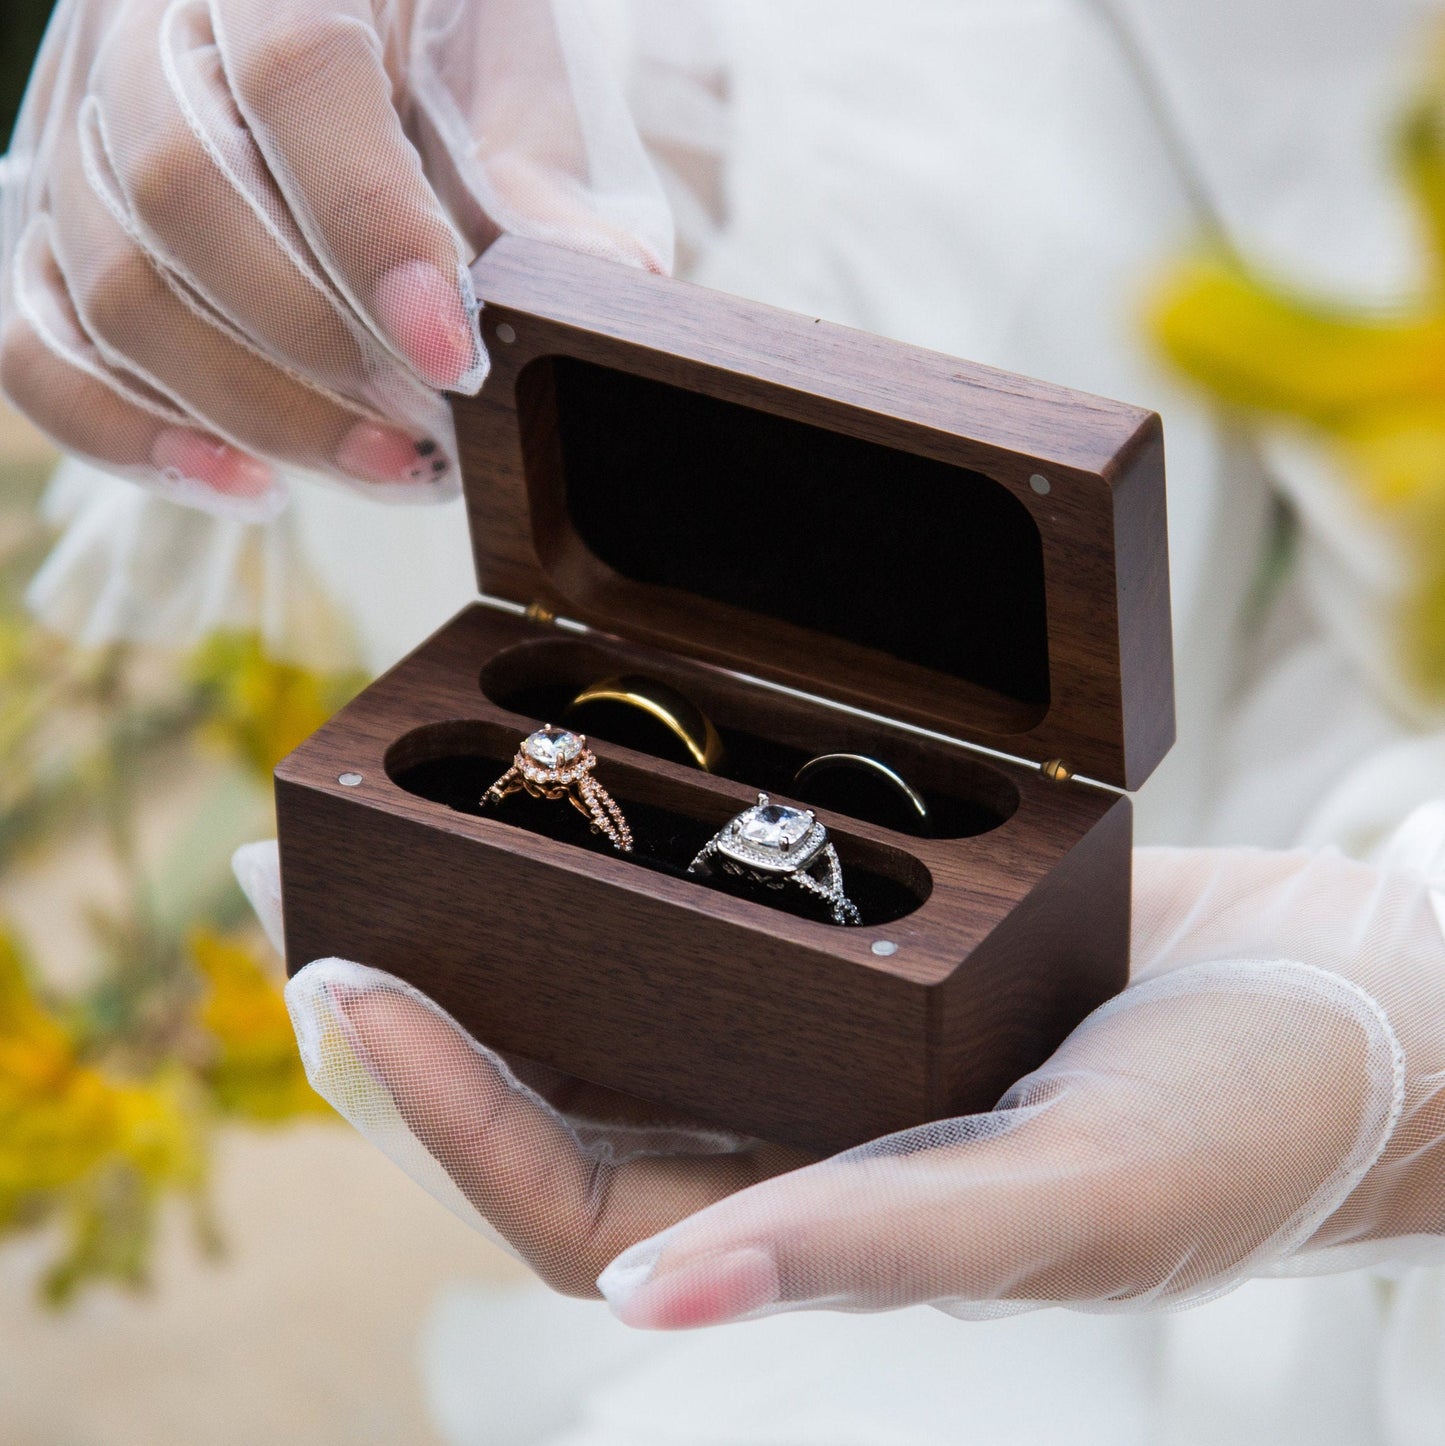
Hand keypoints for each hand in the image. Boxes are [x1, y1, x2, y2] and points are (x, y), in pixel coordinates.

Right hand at [1, 0, 669, 517]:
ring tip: (393, 468)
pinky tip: (252, 488)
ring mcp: (80, 137)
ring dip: (260, 412)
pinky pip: (40, 351)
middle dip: (319, 348)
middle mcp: (140, 30)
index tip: (456, 352)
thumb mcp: (515, 81)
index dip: (370, 228)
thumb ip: (541, 174)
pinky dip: (136, 438)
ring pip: (114, 291)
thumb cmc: (450, 54)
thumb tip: (606, 291)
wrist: (374, 37)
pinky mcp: (55, 235)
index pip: (292, 75)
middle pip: (179, 196)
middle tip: (435, 432)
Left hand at [240, 810, 1444, 1331]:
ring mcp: (820, 1033)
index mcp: (809, 1221)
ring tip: (375, 829)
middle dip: (412, 1007)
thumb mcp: (1070, 1204)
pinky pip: (705, 908)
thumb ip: (873, 1248)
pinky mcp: (864, 939)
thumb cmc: (1240, 1133)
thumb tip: (660, 1296)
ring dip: (486, 922)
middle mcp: (792, 1130)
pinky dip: (619, 861)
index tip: (343, 987)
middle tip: (287, 892)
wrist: (1345, 1011)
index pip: (570, 1194)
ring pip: (610, 994)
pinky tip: (569, 789)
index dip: (445, 1111)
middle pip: (550, 1088)